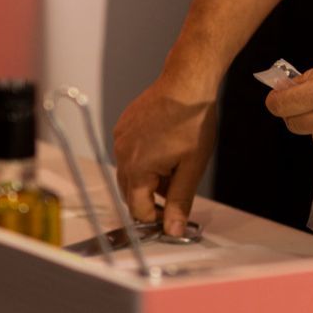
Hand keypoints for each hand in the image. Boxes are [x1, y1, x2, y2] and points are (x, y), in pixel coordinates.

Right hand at [112, 78, 218, 236]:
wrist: (187, 82)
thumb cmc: (192, 121)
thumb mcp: (192, 167)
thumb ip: (180, 201)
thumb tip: (173, 230)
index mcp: (137, 169)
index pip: (138, 210)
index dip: (158, 217)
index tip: (174, 214)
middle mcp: (122, 155)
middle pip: (131, 193)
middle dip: (152, 198)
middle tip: (178, 189)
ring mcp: (120, 139)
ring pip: (129, 173)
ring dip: (148, 179)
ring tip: (175, 166)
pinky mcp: (123, 126)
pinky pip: (128, 153)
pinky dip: (143, 160)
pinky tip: (165, 149)